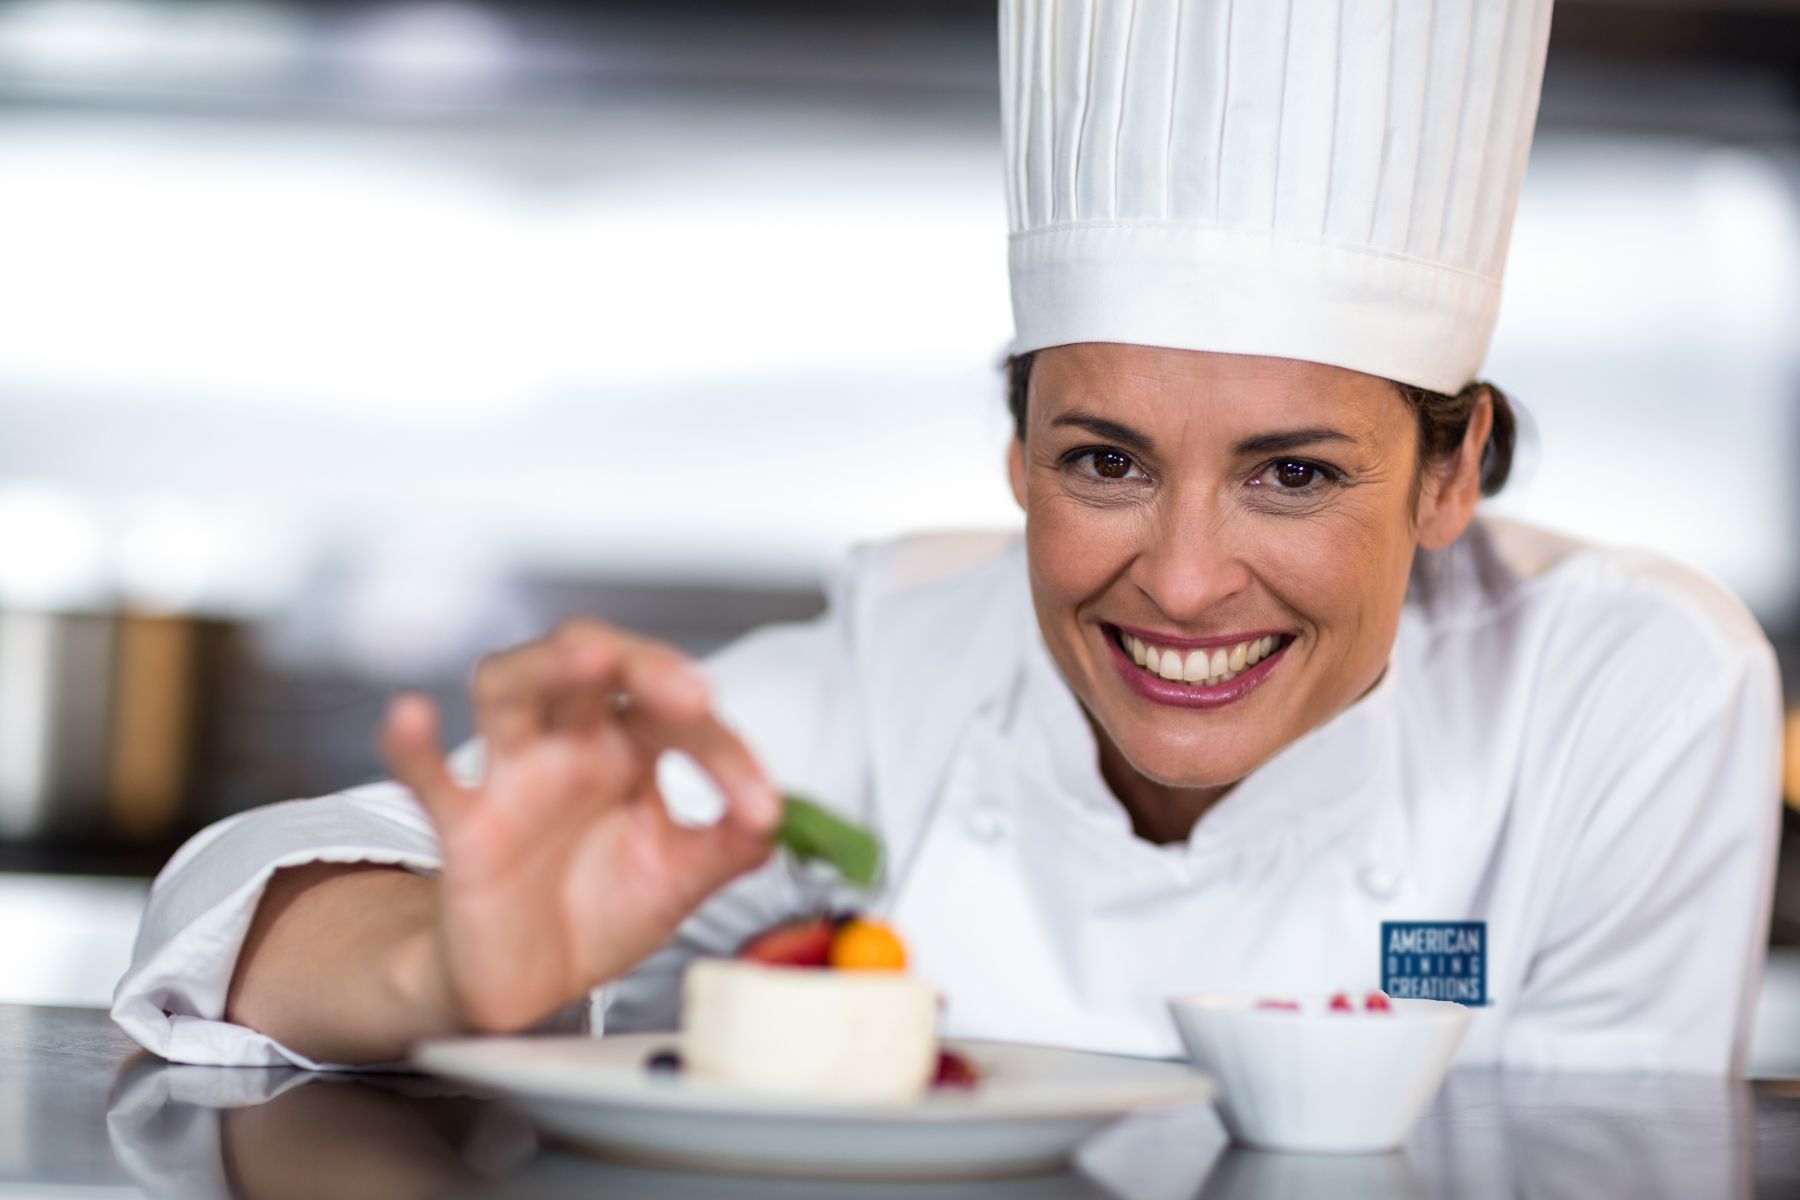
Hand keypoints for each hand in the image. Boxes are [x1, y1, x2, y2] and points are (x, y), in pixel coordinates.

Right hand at [379, 620, 779, 1034]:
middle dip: (641, 664)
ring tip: (587, 657)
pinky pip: (428, 777)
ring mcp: (512, 776)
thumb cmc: (599, 908)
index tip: (759, 807)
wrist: (533, 984)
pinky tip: (412, 712)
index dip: (723, 751)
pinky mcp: (464, 828)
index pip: (675, 714)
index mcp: (629, 746)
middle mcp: (570, 744)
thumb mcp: (680, 879)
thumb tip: (780, 816)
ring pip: (510, 687)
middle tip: (687, 691)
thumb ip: (730, 846)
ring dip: (548, 667)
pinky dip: (413, 743)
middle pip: (590, 661)